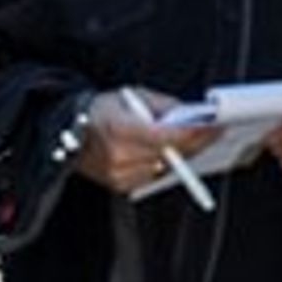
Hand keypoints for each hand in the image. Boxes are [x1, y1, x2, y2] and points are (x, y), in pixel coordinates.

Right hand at [76, 87, 219, 195]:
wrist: (65, 132)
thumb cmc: (99, 110)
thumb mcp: (131, 96)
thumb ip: (163, 106)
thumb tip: (191, 114)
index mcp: (121, 129)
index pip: (169, 137)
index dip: (197, 133)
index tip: (217, 127)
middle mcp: (119, 155)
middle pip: (172, 154)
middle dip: (196, 143)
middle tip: (214, 132)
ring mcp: (119, 173)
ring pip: (166, 167)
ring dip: (179, 155)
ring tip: (187, 140)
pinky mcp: (120, 185)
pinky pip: (152, 176)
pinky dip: (161, 164)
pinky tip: (161, 152)